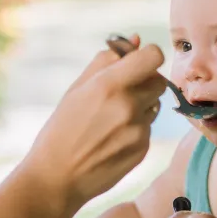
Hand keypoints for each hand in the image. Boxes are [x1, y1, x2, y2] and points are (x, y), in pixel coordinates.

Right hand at [20, 37, 165, 215]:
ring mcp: (138, 130)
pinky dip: (136, 128)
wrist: (57, 177)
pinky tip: (112, 139)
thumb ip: (106, 62)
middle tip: (124, 91)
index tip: (139, 62)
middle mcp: (128, 106)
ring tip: (111, 120)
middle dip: (146, 82)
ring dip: (141, 106)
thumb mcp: (76, 89)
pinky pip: (148, 128)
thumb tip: (136, 39)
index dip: (148, 56)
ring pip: (154, 106)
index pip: (153, 57)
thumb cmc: (62, 129)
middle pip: (159, 81)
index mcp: (109, 85)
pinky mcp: (143, 149)